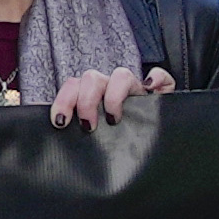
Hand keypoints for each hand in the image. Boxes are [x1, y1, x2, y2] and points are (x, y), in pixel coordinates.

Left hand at [44, 67, 166, 129]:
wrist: (147, 143)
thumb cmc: (110, 138)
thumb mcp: (88, 135)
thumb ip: (71, 126)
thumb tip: (58, 125)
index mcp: (89, 94)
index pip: (72, 85)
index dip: (63, 100)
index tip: (60, 122)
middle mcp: (110, 88)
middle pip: (92, 78)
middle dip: (86, 101)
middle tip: (88, 126)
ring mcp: (134, 89)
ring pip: (121, 75)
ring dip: (113, 96)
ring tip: (113, 119)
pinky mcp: (159, 91)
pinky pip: (160, 77)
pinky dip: (157, 80)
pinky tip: (151, 91)